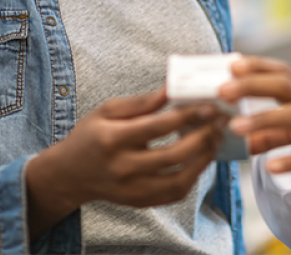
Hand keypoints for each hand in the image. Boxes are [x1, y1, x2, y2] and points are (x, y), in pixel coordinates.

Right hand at [25, 87, 224, 239]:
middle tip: (221, 121)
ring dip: (203, 160)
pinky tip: (202, 159)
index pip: (158, 127)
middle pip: (172, 155)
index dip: (187, 116)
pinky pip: (173, 194)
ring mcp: (132, 190)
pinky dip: (193, 177)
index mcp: (113, 139)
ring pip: (178, 180)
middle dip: (202, 137)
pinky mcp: (139, 202)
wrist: (69, 175)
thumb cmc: (91, 135)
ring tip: (216, 139)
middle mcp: (123, 168)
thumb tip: (172, 87)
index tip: (209, 105)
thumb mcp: (108, 110)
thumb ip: (142, 102)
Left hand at [221, 57, 290, 199]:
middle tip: (222, 90)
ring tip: (236, 126)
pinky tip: (270, 167)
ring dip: (264, 120)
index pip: (281, 72)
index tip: (230, 63)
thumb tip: (244, 137)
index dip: (256, 66)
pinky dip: (290, 161)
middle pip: (284, 86)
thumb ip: (276, 132)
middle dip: (252, 85)